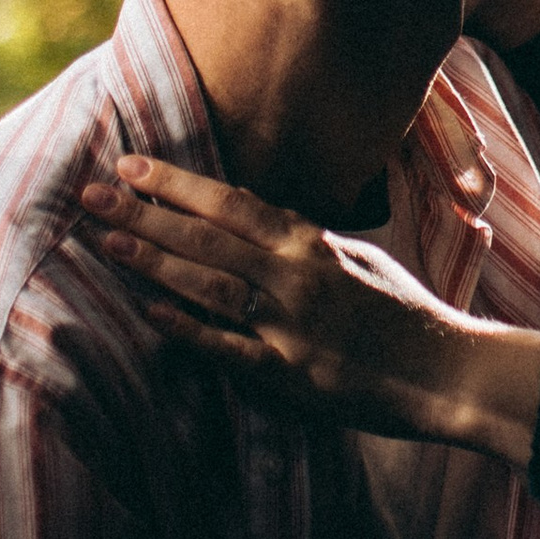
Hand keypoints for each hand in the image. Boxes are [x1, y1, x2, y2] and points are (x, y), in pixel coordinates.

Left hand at [78, 154, 539, 466]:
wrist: (447, 371)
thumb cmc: (404, 312)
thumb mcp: (356, 258)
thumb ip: (305, 241)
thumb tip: (259, 221)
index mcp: (311, 242)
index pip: (231, 202)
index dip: (177, 183)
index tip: (131, 165)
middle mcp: (295, 275)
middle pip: (207, 238)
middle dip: (145, 213)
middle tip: (92, 193)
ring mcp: (290, 324)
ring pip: (209, 284)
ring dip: (154, 261)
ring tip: (106, 241)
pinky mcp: (290, 374)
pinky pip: (228, 347)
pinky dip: (186, 328)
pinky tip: (148, 311)